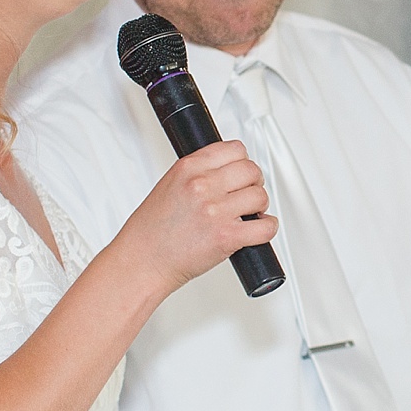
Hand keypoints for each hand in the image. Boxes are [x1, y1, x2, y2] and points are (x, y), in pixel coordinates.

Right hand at [123, 140, 276, 296]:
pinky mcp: (226, 236)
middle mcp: (202, 185)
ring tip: (249, 214)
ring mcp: (216, 211)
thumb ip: (196, 174)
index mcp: (188, 168)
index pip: (234, 149)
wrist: (143, 261)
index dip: (242, 162)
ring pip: (260, 197)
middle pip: (251, 170)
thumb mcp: (169, 186)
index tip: (242, 173)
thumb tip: (224, 172)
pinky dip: (267, 229)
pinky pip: (265, 227)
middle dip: (254, 183)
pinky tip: (258, 230)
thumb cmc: (152, 231)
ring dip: (260, 206)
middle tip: (248, 194)